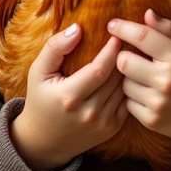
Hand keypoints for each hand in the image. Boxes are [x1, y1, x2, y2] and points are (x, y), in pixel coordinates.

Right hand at [9, 23, 128, 170]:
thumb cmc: (40, 100)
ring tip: (132, 54)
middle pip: (115, 78)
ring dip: (129, 71)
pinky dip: (129, 87)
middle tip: (129, 39)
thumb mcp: (38, 72)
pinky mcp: (112, 129)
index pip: (99, 69)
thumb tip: (77, 28)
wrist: (44, 142)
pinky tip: (128, 74)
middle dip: (124, 57)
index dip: (111, 51)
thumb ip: (55, 47)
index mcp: (69, 97)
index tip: (117, 35)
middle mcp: (88, 113)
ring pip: (124, 89)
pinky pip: (127, 102)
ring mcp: (102, 123)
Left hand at [109, 9, 170, 153]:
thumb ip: (170, 30)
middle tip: (135, 58)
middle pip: (124, 61)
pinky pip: (128, 103)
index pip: (142, 37)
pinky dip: (134, 98)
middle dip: (126, 56)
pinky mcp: (152, 120)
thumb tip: (147, 14)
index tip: (112, 24)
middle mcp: (167, 80)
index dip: (123, 28)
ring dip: (130, 79)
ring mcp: (159, 102)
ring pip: (124, 84)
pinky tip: (149, 95)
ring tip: (146, 78)